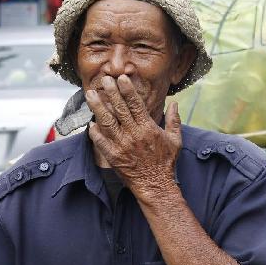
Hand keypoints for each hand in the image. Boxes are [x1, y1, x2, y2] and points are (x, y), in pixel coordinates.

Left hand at [85, 75, 182, 197]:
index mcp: (148, 128)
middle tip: (104, 80)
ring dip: (98, 107)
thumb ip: (174, 120)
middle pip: (120, 109)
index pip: (136, 104)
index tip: (121, 78)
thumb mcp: (175, 140)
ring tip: (91, 95)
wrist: (156, 185)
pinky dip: (95, 132)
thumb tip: (174, 102)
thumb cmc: (166, 162)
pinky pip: (101, 142)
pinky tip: (90, 122)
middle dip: (111, 93)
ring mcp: (122, 146)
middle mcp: (134, 135)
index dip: (127, 90)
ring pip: (107, 122)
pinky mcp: (113, 157)